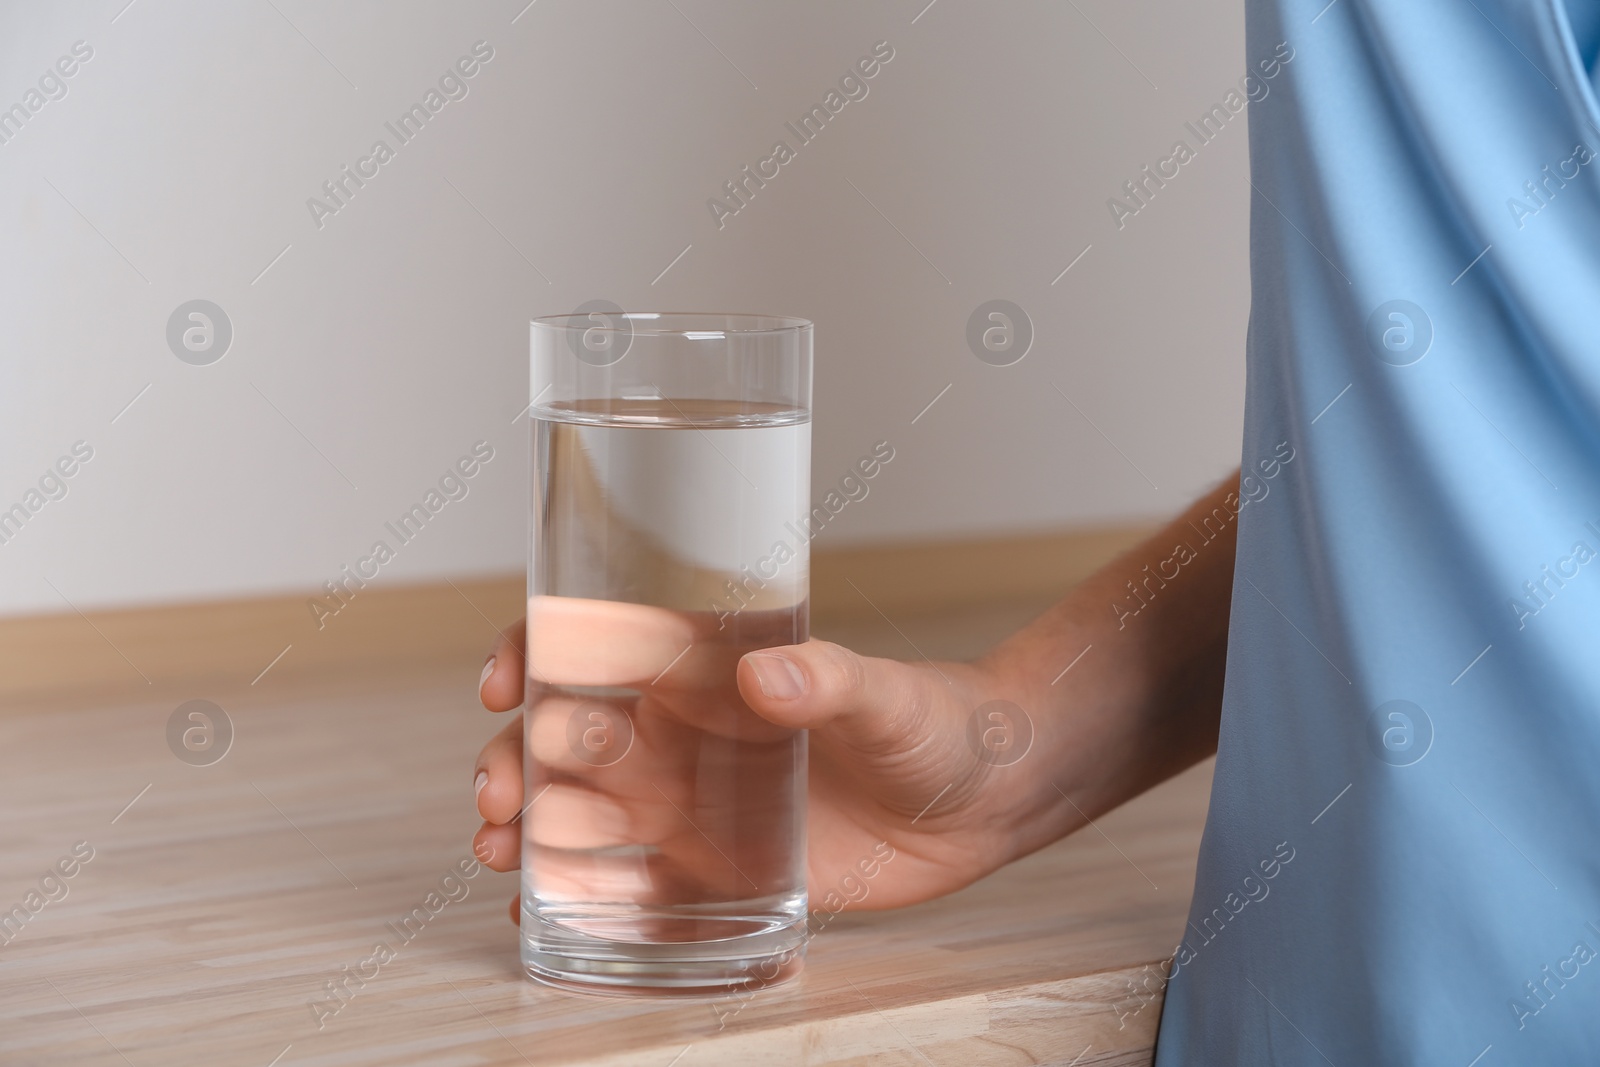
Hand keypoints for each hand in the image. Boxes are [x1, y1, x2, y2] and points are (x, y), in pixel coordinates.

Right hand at [472, 610, 1042, 924]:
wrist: (982, 798)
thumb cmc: (931, 721)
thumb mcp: (883, 694)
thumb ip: (830, 680)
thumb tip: (768, 674)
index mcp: (707, 670)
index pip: (600, 645)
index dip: (536, 653)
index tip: (506, 680)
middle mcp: (684, 734)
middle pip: (568, 737)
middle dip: (515, 758)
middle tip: (500, 793)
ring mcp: (694, 805)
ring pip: (581, 811)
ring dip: (528, 827)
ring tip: (500, 850)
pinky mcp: (718, 871)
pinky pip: (630, 885)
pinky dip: (578, 898)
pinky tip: (538, 914)